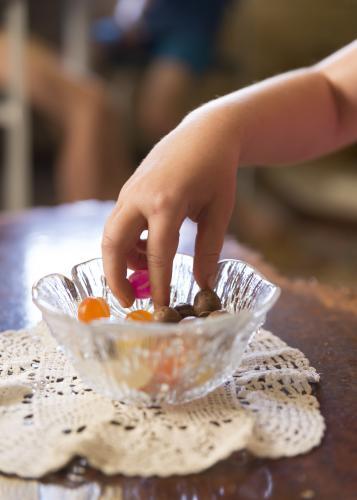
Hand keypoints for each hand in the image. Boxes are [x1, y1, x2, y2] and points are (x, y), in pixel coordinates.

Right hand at [102, 107, 238, 306]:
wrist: (205, 133)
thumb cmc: (217, 171)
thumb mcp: (218, 211)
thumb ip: (209, 249)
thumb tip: (203, 284)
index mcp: (167, 202)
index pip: (157, 255)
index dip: (158, 285)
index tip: (161, 307)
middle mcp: (140, 197)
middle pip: (113, 244)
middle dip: (115, 277)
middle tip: (128, 302)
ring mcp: (129, 191)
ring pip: (111, 234)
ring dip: (122, 259)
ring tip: (147, 274)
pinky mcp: (128, 190)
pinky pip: (119, 223)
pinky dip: (127, 243)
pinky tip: (148, 250)